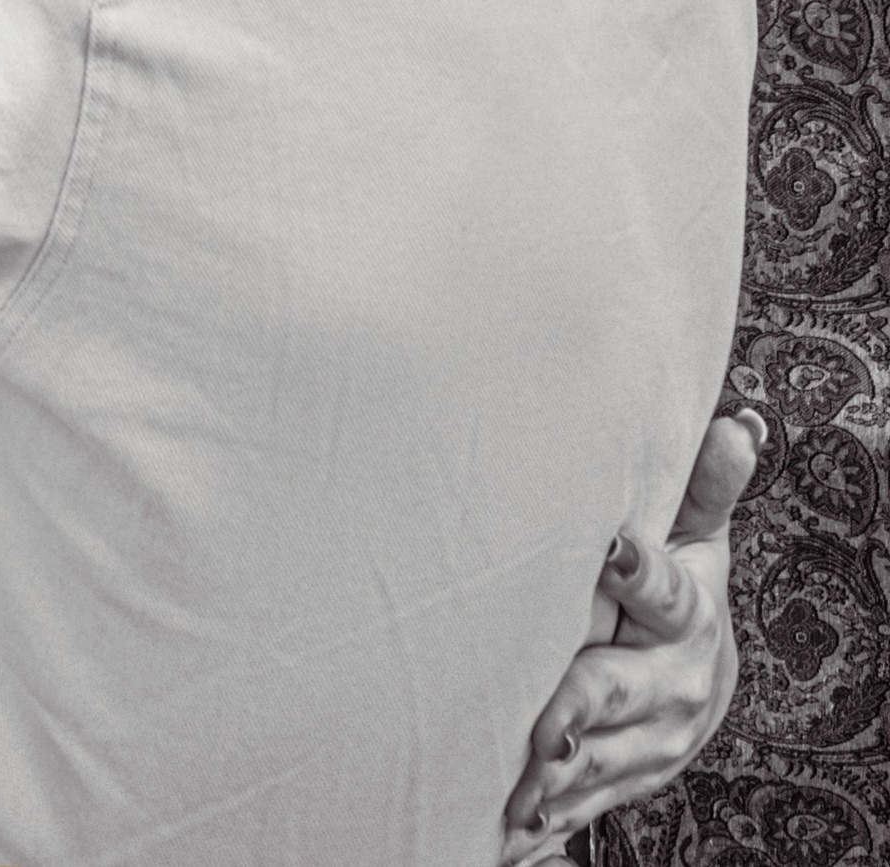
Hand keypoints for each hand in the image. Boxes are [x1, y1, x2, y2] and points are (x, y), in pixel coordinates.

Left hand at [500, 408, 762, 858]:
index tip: (608, 550)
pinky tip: (513, 829)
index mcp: (686, 611)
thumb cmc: (683, 585)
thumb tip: (738, 425)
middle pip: (620, 690)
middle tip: (545, 724)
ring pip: (603, 760)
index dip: (639, 569)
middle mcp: (672, 681)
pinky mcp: (627, 778)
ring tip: (517, 788)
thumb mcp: (698, 535)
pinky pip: (588, 803)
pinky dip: (553, 818)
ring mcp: (652, 740)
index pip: (664, 589)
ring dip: (561, 778)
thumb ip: (707, 486)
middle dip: (582, 708)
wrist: (700, 678)